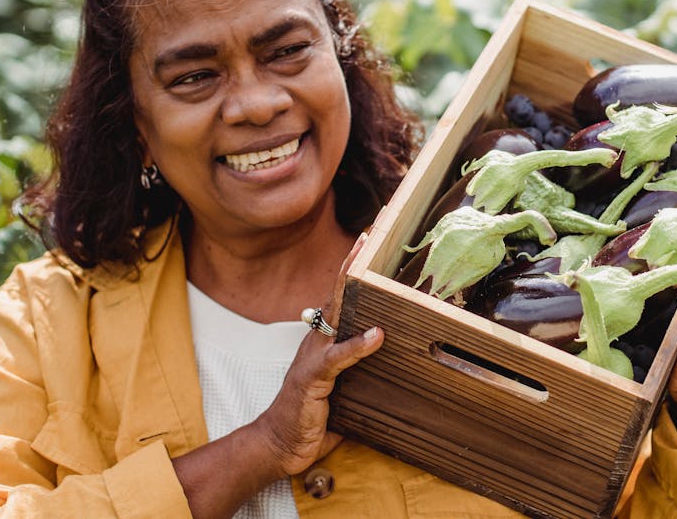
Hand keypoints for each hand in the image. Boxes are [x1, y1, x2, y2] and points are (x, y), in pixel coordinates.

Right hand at [252, 233, 383, 475]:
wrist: (280, 444)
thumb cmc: (313, 416)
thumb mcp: (346, 388)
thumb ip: (365, 370)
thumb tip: (396, 359)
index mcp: (326, 340)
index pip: (342, 297)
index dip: (355, 268)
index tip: (371, 240)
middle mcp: (318, 341)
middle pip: (338, 293)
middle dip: (354, 261)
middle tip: (372, 232)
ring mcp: (313, 356)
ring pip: (335, 314)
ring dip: (352, 287)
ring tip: (370, 263)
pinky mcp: (312, 378)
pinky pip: (336, 358)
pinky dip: (357, 346)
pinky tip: (377, 335)